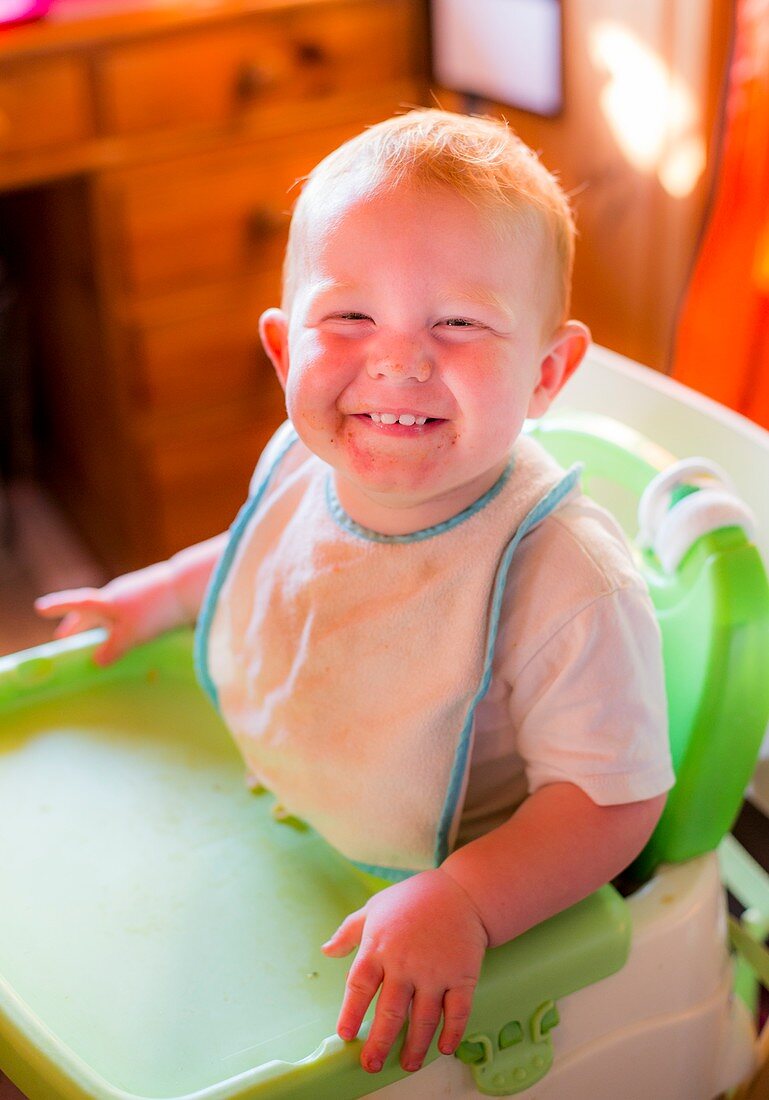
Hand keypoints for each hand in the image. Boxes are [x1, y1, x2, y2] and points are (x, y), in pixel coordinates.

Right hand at [34, 563, 183, 665]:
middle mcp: (118, 593)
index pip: (76, 604)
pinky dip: (119, 619)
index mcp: (107, 601)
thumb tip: (96, 661)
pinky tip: (129, 626)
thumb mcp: (131, 635)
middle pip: (91, 609)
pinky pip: (127, 609)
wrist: (190, 587)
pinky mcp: (153, 594)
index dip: (58, 607)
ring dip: (99, 621)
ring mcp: (136, 592)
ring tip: (96, 633)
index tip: (39, 608)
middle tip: (64, 634)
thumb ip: (112, 649)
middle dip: (77, 623)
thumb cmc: (156, 611)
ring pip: (110, 609)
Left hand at [321, 868, 488, 1074]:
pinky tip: (444, 1047)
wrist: (460, 891)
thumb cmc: (412, 899)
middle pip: (389, 1013)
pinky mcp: (462, 976)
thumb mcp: (374, 908)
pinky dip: (452, 1033)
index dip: (350, 1014)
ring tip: (408, 1064)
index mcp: (379, 947)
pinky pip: (457, 1012)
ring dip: (415, 1046)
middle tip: (372, 1064)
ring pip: (423, 1020)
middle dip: (379, 1044)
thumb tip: (326, 951)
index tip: (346, 1035)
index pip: (358, 987)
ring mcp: (435, 972)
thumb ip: (348, 932)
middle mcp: (405, 963)